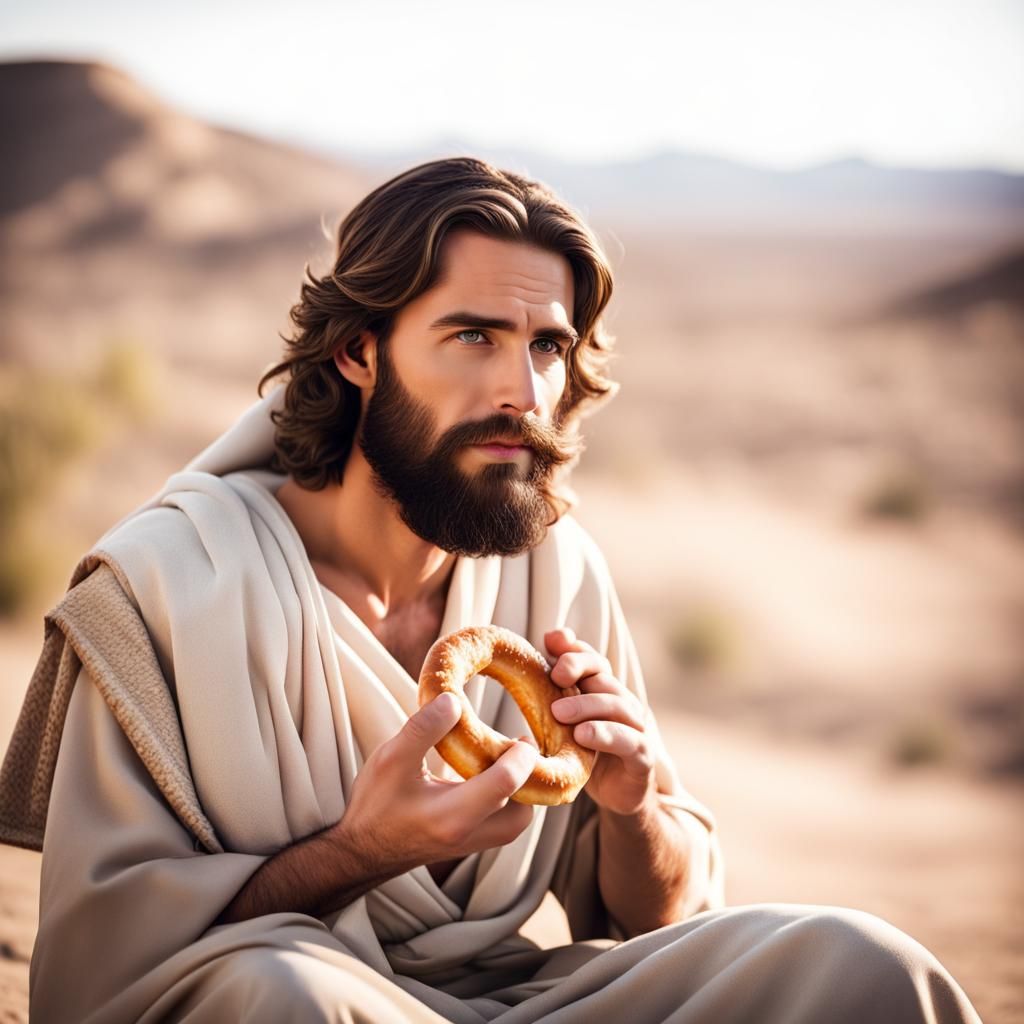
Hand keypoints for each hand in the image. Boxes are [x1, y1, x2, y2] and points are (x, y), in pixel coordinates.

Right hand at [332, 693, 537, 877]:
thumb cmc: (375, 804)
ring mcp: (471, 845)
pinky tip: (490, 775)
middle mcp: (467, 835)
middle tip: (520, 747)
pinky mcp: (470, 844)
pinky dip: (508, 800)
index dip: (521, 756)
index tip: (521, 735)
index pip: (504, 784)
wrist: (362, 852)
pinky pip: (504, 825)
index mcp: (450, 816)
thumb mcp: (390, 758)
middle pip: (522, 811)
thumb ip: (422, 729)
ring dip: (521, 791)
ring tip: (506, 759)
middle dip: (529, 779)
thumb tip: (454, 701)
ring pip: (517, 822)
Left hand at [544, 627, 655, 815]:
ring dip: (587, 705)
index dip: (573, 649)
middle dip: (577, 670)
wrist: (616, 796)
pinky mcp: (643, 756)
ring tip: (560, 712)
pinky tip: (583, 736)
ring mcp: (636, 728)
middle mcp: (622, 703)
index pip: (592, 658)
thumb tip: (550, 638)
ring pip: (617, 705)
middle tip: (553, 678)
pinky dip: (607, 735)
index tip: (550, 644)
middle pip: (603, 676)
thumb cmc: (586, 752)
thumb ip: (559, 683)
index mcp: (603, 691)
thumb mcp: (565, 720)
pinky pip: (629, 740)